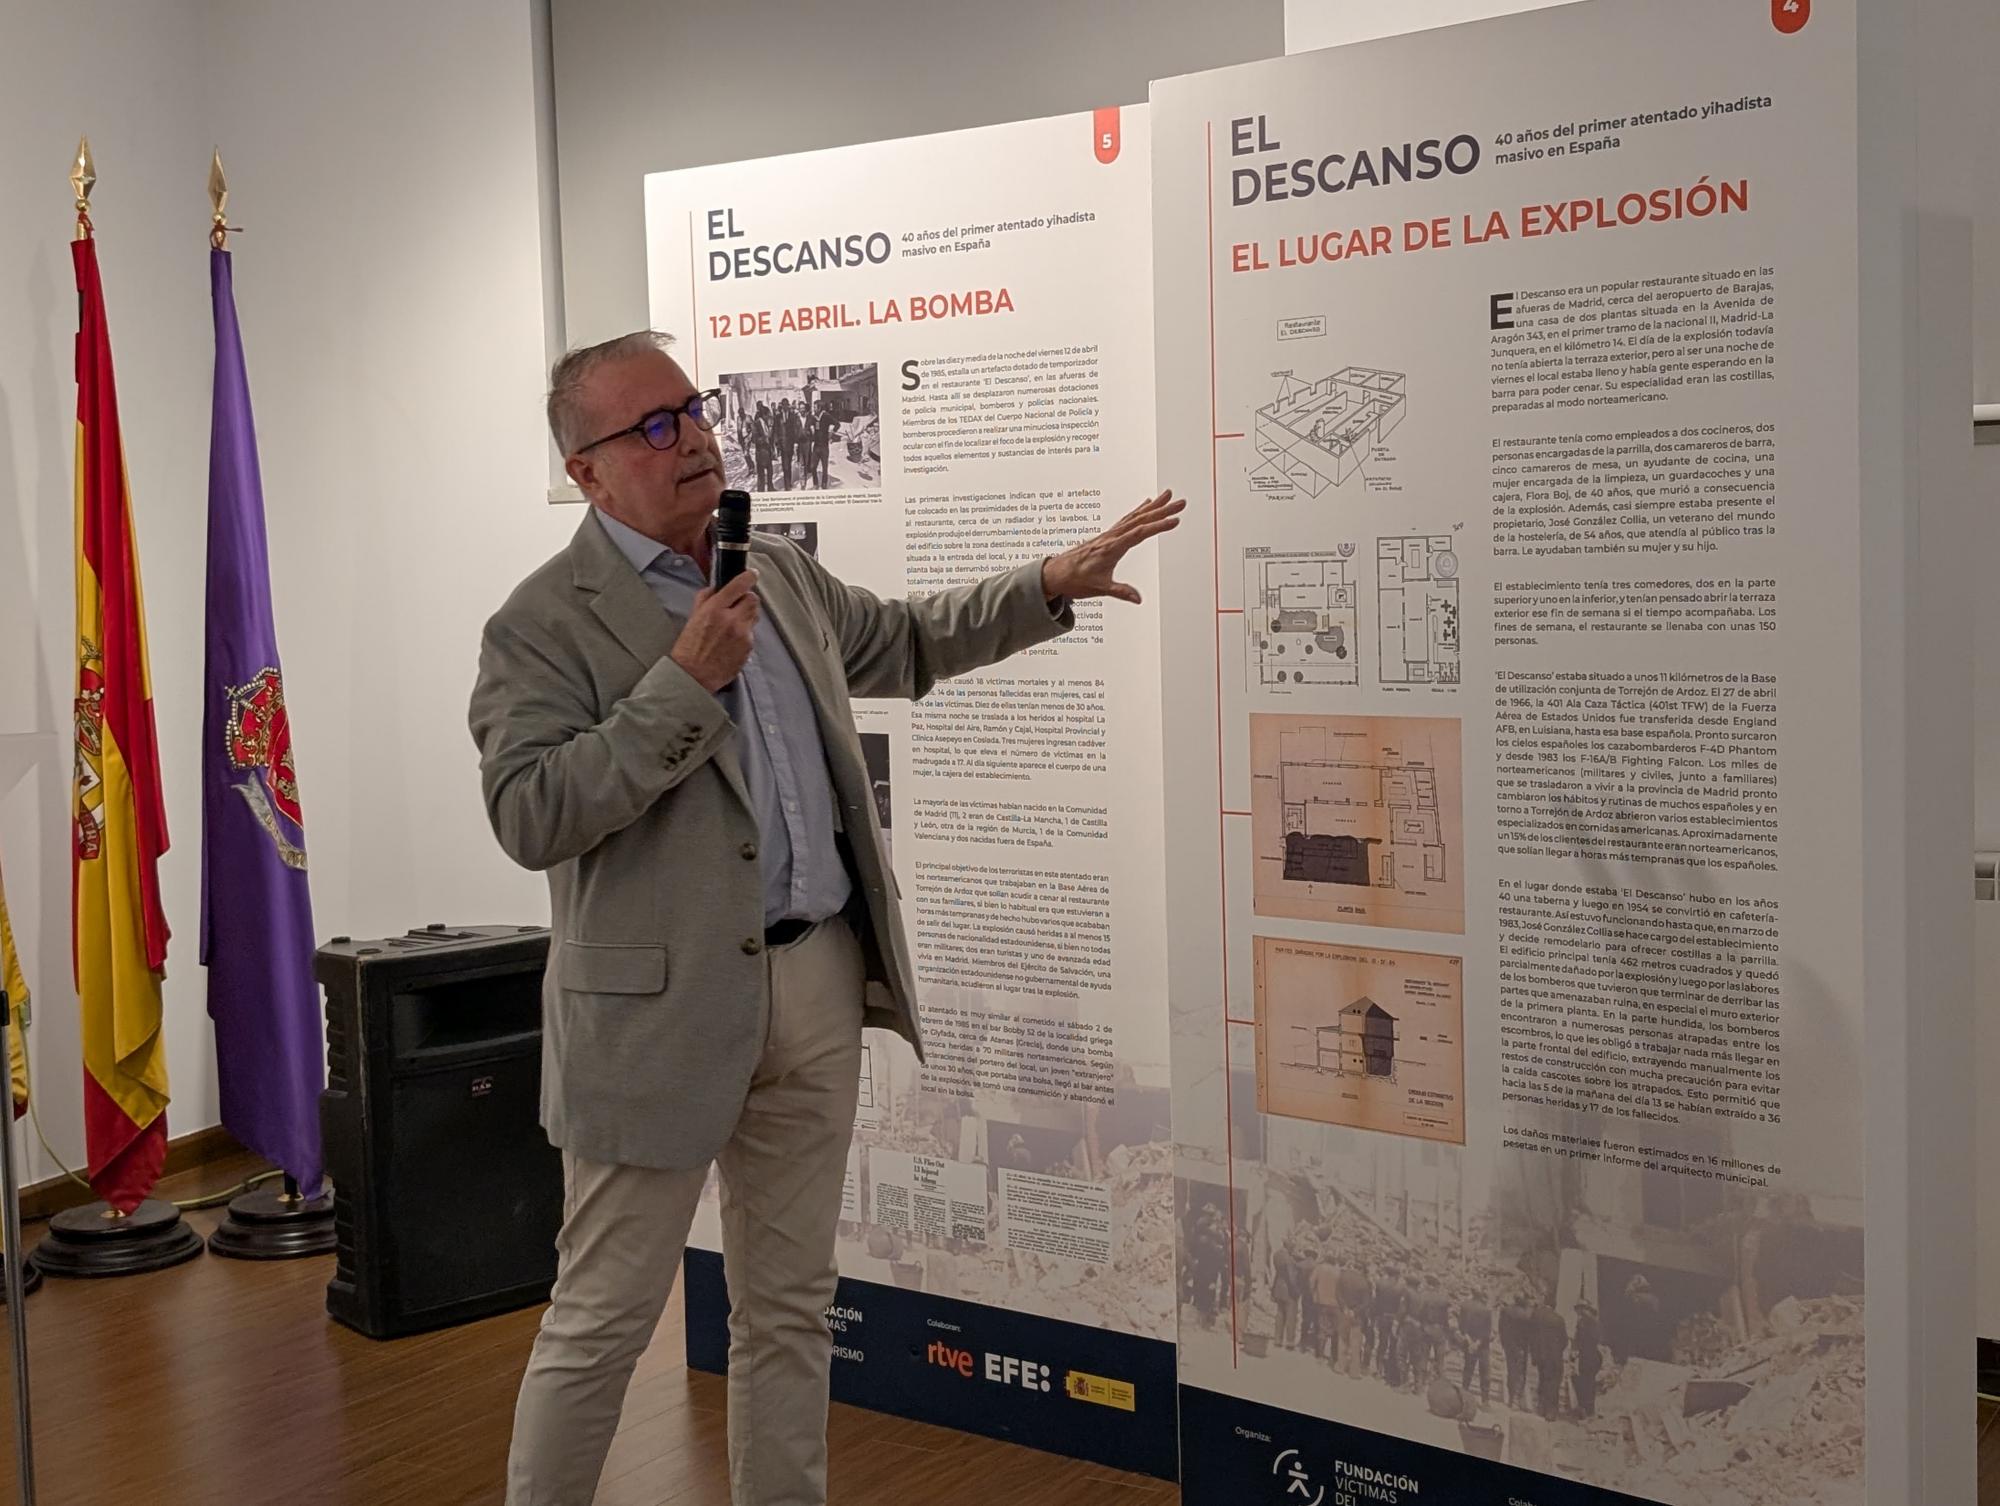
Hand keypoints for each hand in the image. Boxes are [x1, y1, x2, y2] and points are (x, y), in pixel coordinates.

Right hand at [670, 569, 759, 692]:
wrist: (693, 675)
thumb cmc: (689, 649)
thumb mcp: (693, 618)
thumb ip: (705, 599)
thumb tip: (716, 588)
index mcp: (715, 610)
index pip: (738, 586)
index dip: (748, 577)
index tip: (751, 574)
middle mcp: (732, 620)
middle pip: (753, 600)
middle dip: (746, 599)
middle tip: (737, 605)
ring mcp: (742, 635)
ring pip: (754, 616)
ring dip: (747, 615)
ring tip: (733, 624)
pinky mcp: (748, 648)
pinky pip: (752, 633)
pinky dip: (745, 633)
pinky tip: (732, 640)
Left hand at [1040, 489, 1185, 604]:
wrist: (1056, 573)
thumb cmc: (1075, 580)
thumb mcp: (1099, 589)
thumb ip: (1120, 592)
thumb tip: (1138, 599)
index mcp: (1111, 548)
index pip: (1138, 533)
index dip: (1157, 526)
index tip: (1174, 520)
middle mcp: (1111, 537)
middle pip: (1140, 520)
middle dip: (1162, 510)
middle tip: (1181, 502)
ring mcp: (1110, 534)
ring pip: (1135, 516)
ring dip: (1153, 506)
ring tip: (1169, 495)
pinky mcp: (1108, 536)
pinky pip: (1127, 519)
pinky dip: (1139, 510)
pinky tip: (1147, 504)